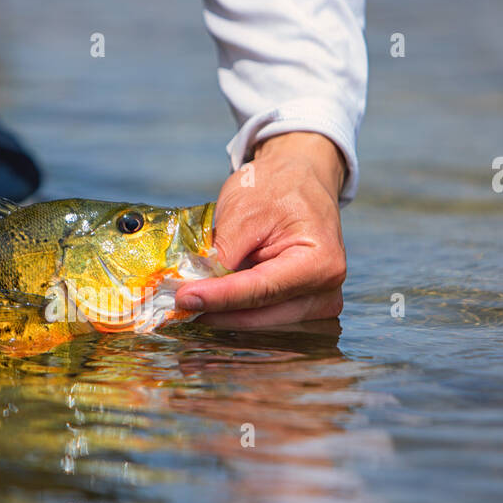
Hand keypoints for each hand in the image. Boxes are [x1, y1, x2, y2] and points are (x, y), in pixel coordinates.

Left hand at [176, 132, 347, 326]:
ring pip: (259, 323)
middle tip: (177, 304)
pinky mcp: (301, 309)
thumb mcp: (244, 210)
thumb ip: (222, 254)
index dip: (219, 297)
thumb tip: (194, 290)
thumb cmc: (278, 187)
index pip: (261, 290)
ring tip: (191, 302)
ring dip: (223, 315)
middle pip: (261, 315)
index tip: (183, 299)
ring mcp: (316, 304)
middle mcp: (325, 291)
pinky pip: (263, 318)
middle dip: (217, 311)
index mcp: (320, 263)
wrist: (300, 180)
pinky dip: (234, 312)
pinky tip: (210, 304)